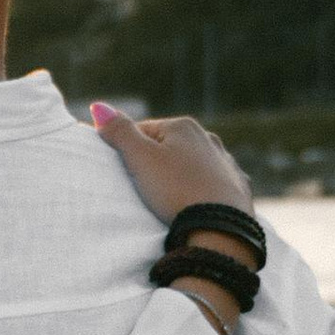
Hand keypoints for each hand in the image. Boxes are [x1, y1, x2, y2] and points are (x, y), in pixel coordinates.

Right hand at [90, 104, 255, 234]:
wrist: (219, 228)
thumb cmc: (176, 189)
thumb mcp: (140, 159)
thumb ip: (119, 132)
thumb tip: (98, 106)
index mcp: (183, 126)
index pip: (143, 131)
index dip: (128, 152)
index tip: (126, 174)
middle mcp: (208, 138)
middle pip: (169, 147)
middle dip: (155, 164)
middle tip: (144, 190)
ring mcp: (225, 163)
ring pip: (192, 165)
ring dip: (179, 176)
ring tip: (168, 200)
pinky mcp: (236, 187)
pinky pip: (212, 185)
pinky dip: (201, 191)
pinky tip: (194, 204)